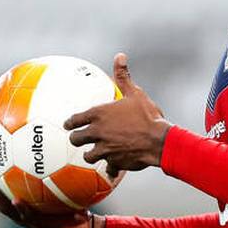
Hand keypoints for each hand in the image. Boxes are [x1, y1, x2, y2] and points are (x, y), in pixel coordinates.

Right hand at [0, 158, 101, 227]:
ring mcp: (27, 220)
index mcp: (17, 199)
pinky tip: (16, 199)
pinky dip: (21, 208)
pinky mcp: (41, 227)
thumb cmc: (72, 202)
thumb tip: (50, 137)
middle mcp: (18, 210)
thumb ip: (51, 165)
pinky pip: (29, 216)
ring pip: (4, 207)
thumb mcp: (59, 181)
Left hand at [65, 52, 173, 176]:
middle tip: (78, 138)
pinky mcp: (115, 162)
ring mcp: (105, 149)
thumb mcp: (135, 93)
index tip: (67, 124)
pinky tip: (112, 171)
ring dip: (90, 155)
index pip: (75, 119)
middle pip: (76, 139)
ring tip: (92, 154)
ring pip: (88, 156)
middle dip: (76, 138)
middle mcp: (98, 133)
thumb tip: (119, 56)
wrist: (159, 140)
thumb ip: (123, 76)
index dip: (69, 122)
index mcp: (99, 115)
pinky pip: (109, 168)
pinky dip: (111, 170)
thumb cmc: (147, 115)